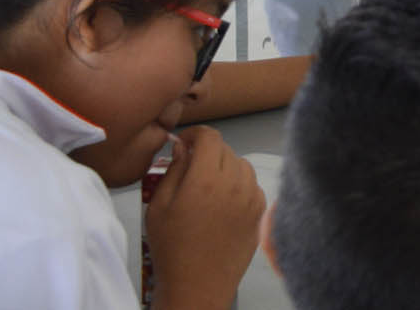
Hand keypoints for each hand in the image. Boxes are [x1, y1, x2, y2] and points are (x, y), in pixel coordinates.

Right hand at [145, 126, 263, 308]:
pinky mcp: (260, 212)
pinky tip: (222, 201)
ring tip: (207, 186)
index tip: (185, 142)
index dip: (196, 134)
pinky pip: (252, 185)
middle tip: (191, 167)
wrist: (197, 285)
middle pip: (225, 149)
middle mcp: (234, 184)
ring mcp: (251, 198)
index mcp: (205, 180)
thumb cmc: (172, 248)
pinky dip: (239, 185)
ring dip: (225, 167)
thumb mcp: (159, 206)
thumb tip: (182, 147)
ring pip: (241, 165)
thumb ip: (172, 171)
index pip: (210, 137)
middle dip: (207, 152)